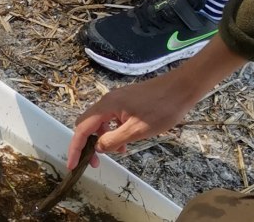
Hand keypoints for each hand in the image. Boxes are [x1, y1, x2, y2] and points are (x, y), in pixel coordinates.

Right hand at [66, 72, 200, 168]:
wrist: (181, 88)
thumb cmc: (161, 109)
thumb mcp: (137, 130)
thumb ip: (114, 140)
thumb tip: (97, 148)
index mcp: (106, 106)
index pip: (82, 128)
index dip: (75, 147)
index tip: (72, 164)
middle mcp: (107, 101)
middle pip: (87, 124)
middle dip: (86, 144)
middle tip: (95, 162)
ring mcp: (117, 100)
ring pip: (101, 122)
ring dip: (103, 139)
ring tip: (117, 153)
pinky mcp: (126, 102)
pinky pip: (112, 119)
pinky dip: (113, 132)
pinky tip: (125, 141)